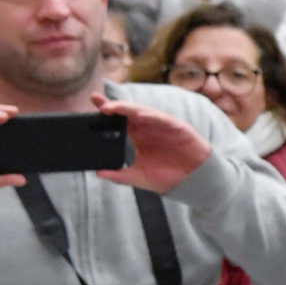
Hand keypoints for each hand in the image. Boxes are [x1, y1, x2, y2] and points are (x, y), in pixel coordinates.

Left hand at [95, 99, 213, 192]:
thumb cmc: (168, 177)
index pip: (119, 120)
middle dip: (113, 105)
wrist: (193, 182)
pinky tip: (139, 115)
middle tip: (98, 102)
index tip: (92, 104)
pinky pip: (163, 119)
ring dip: (128, 108)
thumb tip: (98, 173)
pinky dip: (152, 116)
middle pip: (128, 111)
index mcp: (138, 136)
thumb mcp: (138, 177)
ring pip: (143, 112)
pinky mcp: (178, 128)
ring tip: (113, 108)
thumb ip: (119, 176)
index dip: (107, 112)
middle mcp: (148, 128)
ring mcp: (162, 126)